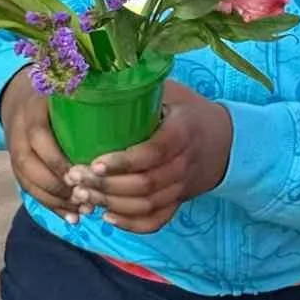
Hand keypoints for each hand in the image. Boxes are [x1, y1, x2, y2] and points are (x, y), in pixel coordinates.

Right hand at [0, 69, 77, 221]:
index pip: (38, 136)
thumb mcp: (68, 90)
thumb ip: (88, 99)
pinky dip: (50, 206)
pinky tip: (71, 217)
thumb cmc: (57, 97)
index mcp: (33, 109)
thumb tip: (126, 112)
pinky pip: (29, 190)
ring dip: (55, 201)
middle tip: (84, 198)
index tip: (78, 174)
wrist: (19, 99)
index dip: (55, 159)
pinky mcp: (16, 167)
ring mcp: (14, 150)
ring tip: (82, 212)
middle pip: (28, 164)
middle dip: (56, 186)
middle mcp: (18, 130)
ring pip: (27, 181)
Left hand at [66, 82, 232, 233]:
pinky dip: (132, 224)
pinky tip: (107, 217)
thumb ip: (143, 88)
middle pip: (147, 184)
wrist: (223, 141)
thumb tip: (100, 76)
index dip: (123, 162)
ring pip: (148, 205)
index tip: (93, 163)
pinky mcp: (179, 202)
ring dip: (113, 205)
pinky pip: (157, 221)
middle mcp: (185, 163)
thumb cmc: (187, 111)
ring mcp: (183, 186)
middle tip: (76, 180)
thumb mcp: (172, 93)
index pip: (154, 152)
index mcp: (183, 132)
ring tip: (83, 196)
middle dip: (107, 186)